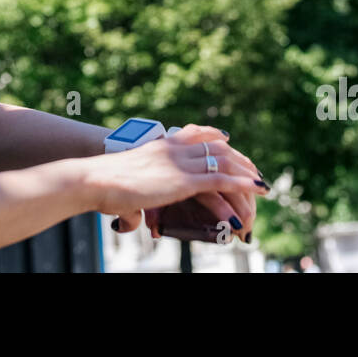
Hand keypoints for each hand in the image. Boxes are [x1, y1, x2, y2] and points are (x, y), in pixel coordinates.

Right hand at [89, 124, 266, 235]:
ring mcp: (180, 164)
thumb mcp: (123, 188)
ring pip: (223, 162)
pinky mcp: (183, 181)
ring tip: (261, 184)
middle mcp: (173, 149)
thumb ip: (132, 204)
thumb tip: (129, 224)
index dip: (212, 135)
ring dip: (245, 172)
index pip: (193, 133)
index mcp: (159, 144)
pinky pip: (221, 180)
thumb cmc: (101, 186)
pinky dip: (243, 184)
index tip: (226, 139)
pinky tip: (257, 189)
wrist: (96, 179)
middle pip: (215, 146)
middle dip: (237, 157)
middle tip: (252, 168)